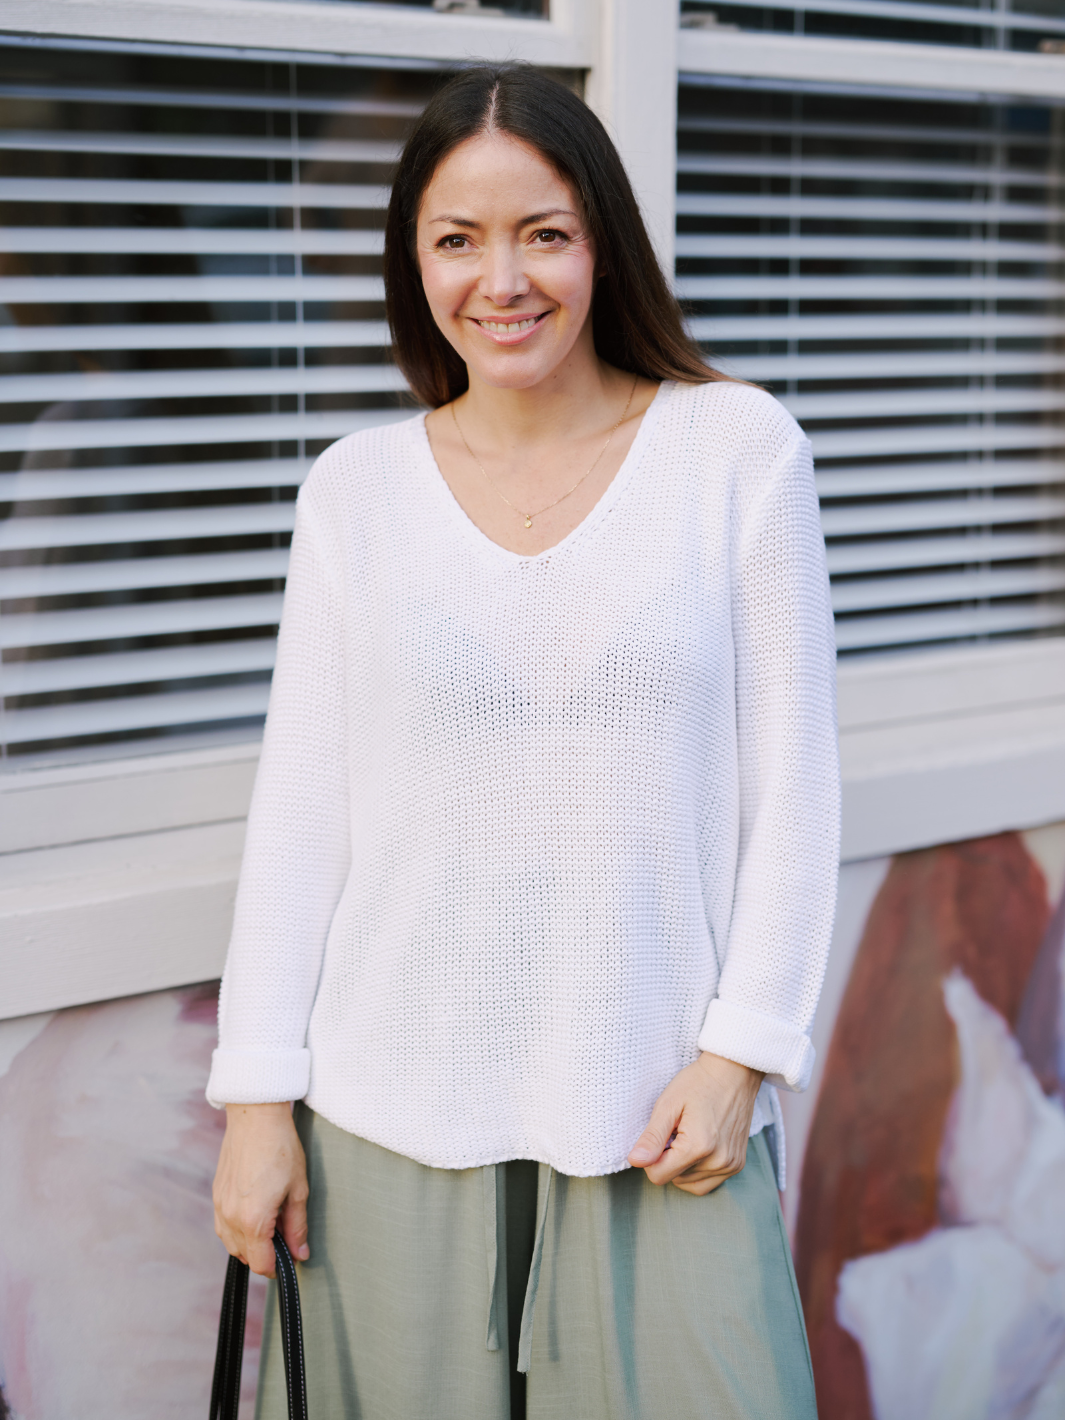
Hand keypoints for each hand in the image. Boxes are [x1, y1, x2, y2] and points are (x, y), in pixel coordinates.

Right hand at [213, 1102, 309, 1276]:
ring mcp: (219, 1207)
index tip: (290, 1258)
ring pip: (232, 1244)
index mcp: (253, 1220)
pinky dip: (238, 1230)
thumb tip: (300, 1254)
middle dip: (265, 1255)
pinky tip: (254, 1213)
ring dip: (250, 1244)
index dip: (278, 1267)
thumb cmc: (280, 1148)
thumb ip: (297, 1226)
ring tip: (271, 1222)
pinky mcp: (216, 1196)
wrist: (255, 1117)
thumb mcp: (298, 1189)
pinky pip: (223, 1227)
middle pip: (245, 1257)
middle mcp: (231, 1218)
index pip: (262, 1264)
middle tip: (285, 1235)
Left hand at [627, 1053, 764, 1195]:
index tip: (661, 1134)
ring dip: (683, 1167)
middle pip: (674, 1179)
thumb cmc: (698, 1083)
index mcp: (698, 1147)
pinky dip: (697, 1170)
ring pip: (690, 1184)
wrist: (733, 1072)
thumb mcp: (668, 1104)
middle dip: (669, 1159)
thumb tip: (635, 1161)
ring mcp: (730, 1165)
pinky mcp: (737, 1165)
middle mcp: (718, 1162)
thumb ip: (652, 1137)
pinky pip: (708, 1182)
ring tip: (689, 1136)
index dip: (652, 1157)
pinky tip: (699, 1146)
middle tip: (677, 1130)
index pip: (658, 1175)